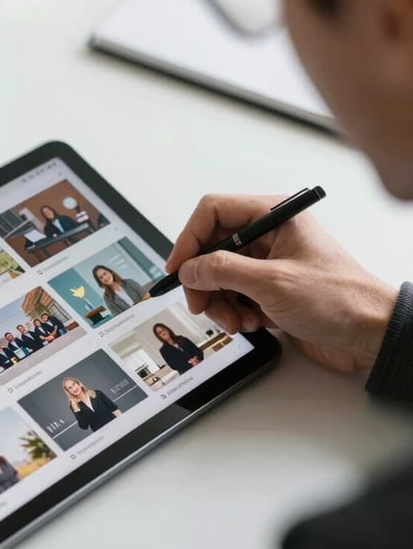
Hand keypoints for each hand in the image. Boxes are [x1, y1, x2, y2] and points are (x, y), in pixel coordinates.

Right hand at [165, 194, 397, 372]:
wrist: (371, 336)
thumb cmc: (342, 300)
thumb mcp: (272, 283)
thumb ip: (223, 271)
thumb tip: (189, 268)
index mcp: (274, 216)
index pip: (213, 212)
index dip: (189, 239)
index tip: (178, 268)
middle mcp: (269, 236)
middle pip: (211, 248)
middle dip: (203, 280)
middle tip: (201, 304)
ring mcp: (268, 264)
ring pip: (219, 276)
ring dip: (220, 302)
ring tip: (235, 321)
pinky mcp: (269, 289)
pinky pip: (234, 296)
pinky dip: (234, 312)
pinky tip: (251, 323)